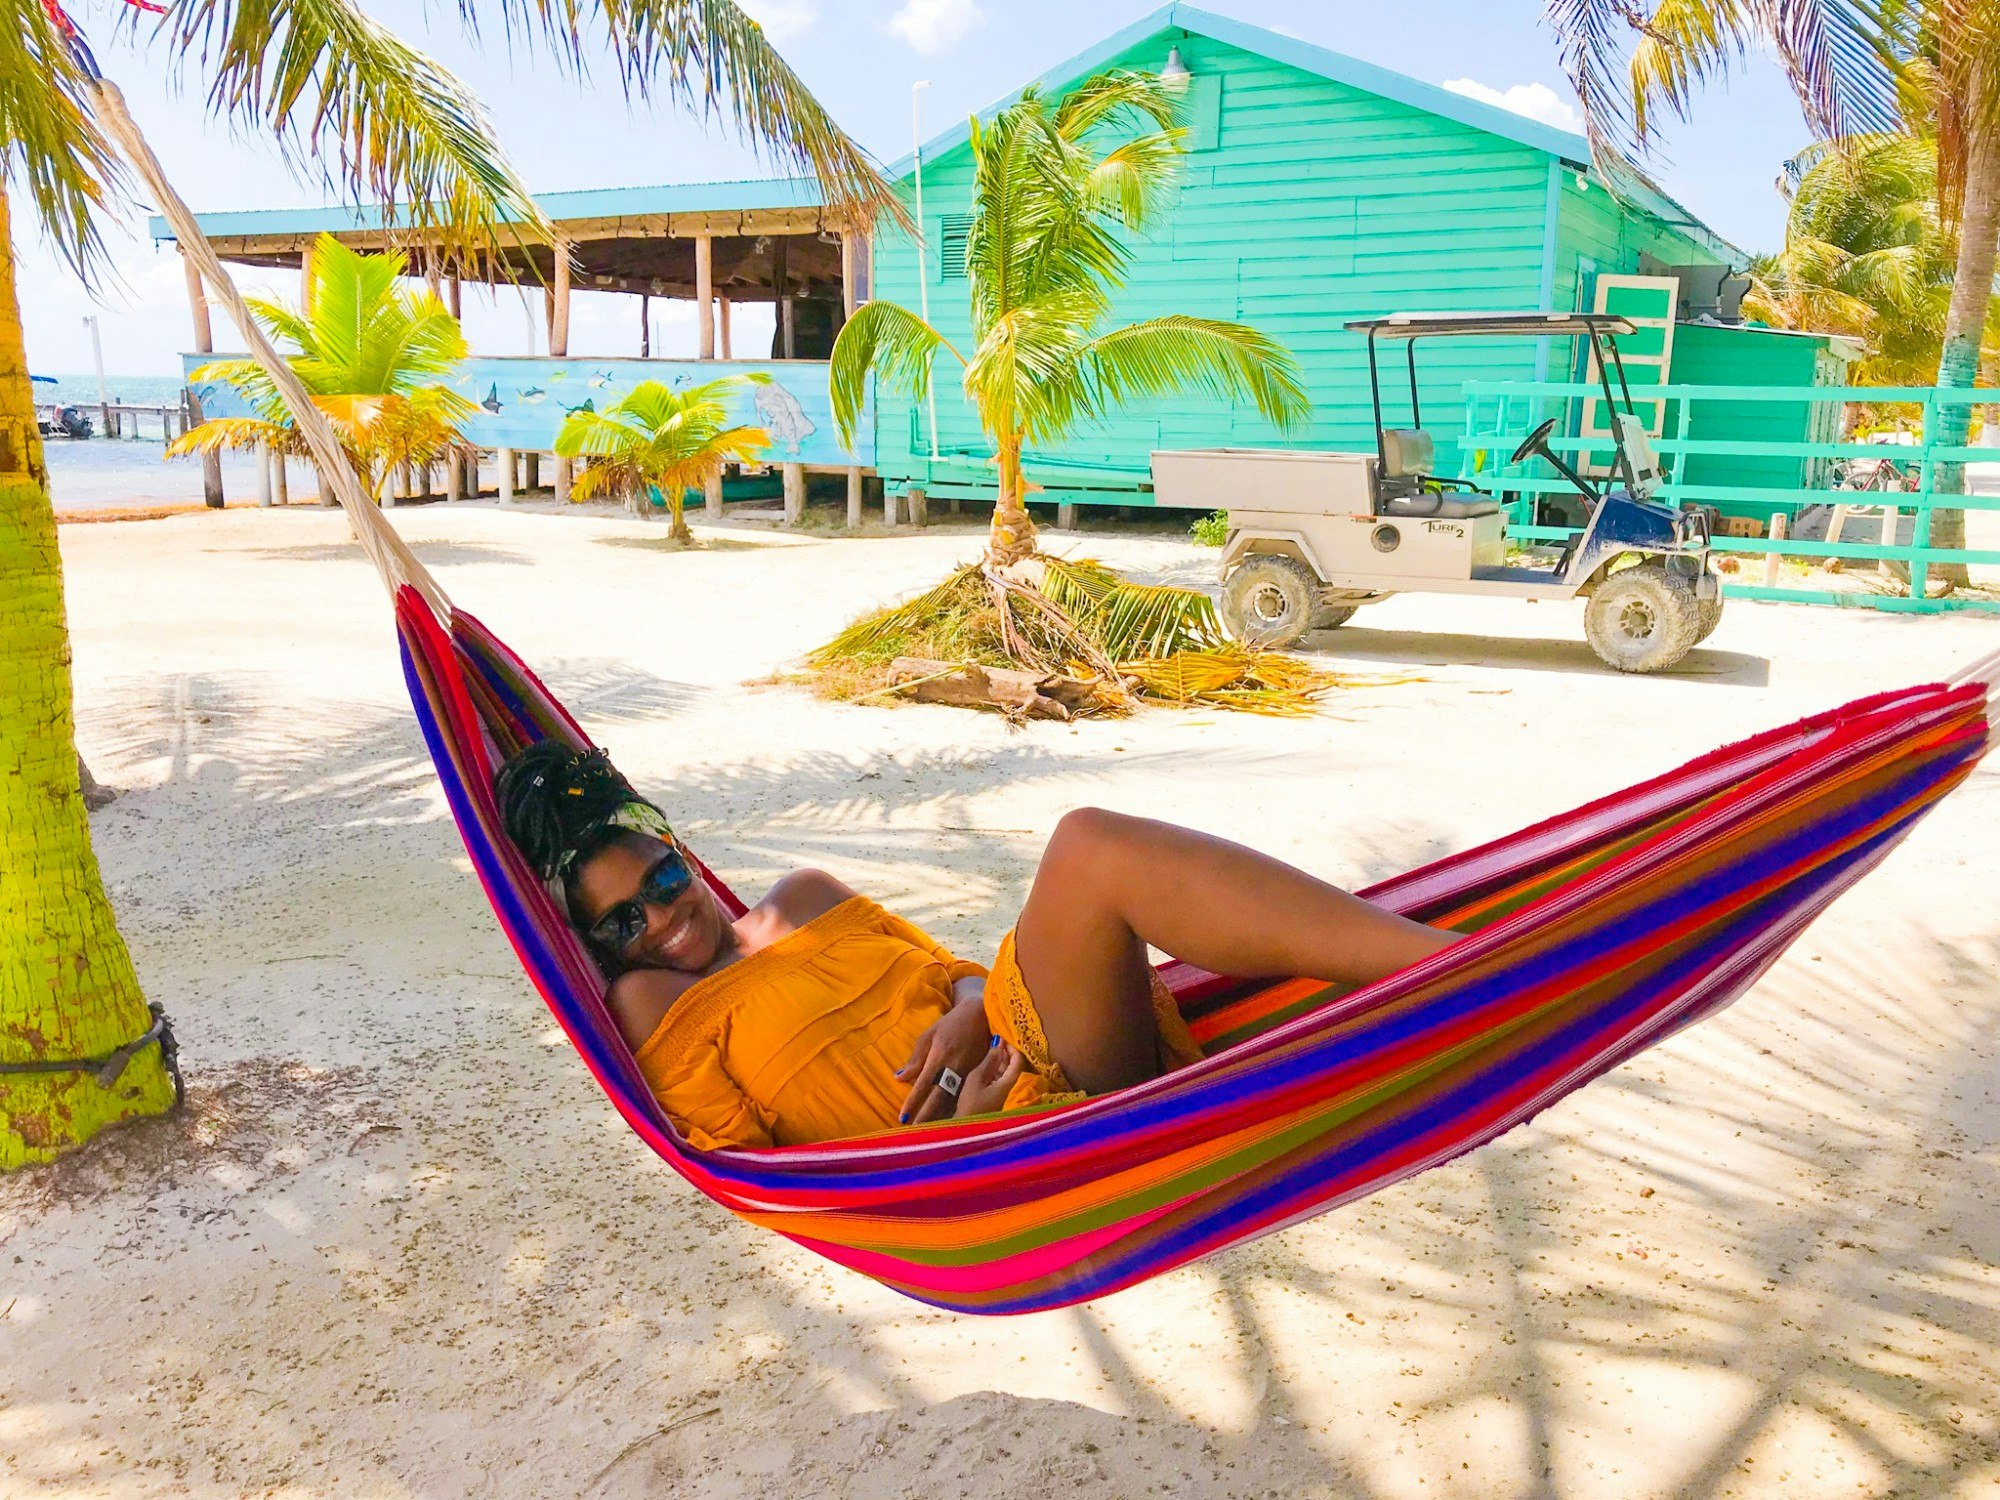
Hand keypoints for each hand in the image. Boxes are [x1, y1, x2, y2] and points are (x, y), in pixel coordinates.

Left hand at [895, 989, 992, 1124]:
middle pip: (939, 1097)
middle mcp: (955, 1067)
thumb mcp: (930, 1034)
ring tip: (933, 1133)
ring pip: (955, 1099)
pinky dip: (958, 1109)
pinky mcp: (982, 1074)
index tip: (903, 1117)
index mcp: (939, 1056)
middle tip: (916, 1133)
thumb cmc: (952, 1023)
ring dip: (943, 1116)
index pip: (923, 1084)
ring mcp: (970, 1072)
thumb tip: (900, 1077)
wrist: (985, 1014)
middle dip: (927, 1116)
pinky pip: (967, 1095)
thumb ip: (916, 1058)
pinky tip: (953, 1121)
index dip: (913, 1102)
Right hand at [952, 1041, 1024, 1118]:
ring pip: (1007, 1074)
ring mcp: (1004, 1095)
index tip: (1001, 1037)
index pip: (1018, 1060)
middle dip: (1006, 1054)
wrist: (965, 1130)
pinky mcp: (997, 1099)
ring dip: (1000, 1062)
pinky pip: (1001, 1081)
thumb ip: (989, 1061)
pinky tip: (986, 1066)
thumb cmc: (969, 1103)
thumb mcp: (976, 1078)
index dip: (1011, 1047)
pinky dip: (996, 1071)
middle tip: (995, 1042)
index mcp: (1009, 1083)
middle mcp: (1011, 1088)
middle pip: (1014, 1067)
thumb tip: (998, 1043)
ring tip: (989, 1051)